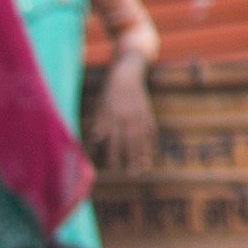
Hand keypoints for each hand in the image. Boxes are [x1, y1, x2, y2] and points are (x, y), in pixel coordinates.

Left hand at [92, 56, 157, 172]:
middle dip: (132, 158)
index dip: (114, 153)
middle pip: (131, 142)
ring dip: (143, 153)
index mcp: (114, 116)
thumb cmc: (108, 92)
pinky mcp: (148, 112)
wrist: (127, 74)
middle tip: (133, 173)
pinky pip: (150, 130)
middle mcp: (128, 117)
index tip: (114, 167)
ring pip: (142, 137)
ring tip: (144, 166)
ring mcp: (140, 115)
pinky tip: (152, 152)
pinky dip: (151, 141)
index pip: (114, 139)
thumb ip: (100, 122)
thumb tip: (96, 138)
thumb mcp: (100, 105)